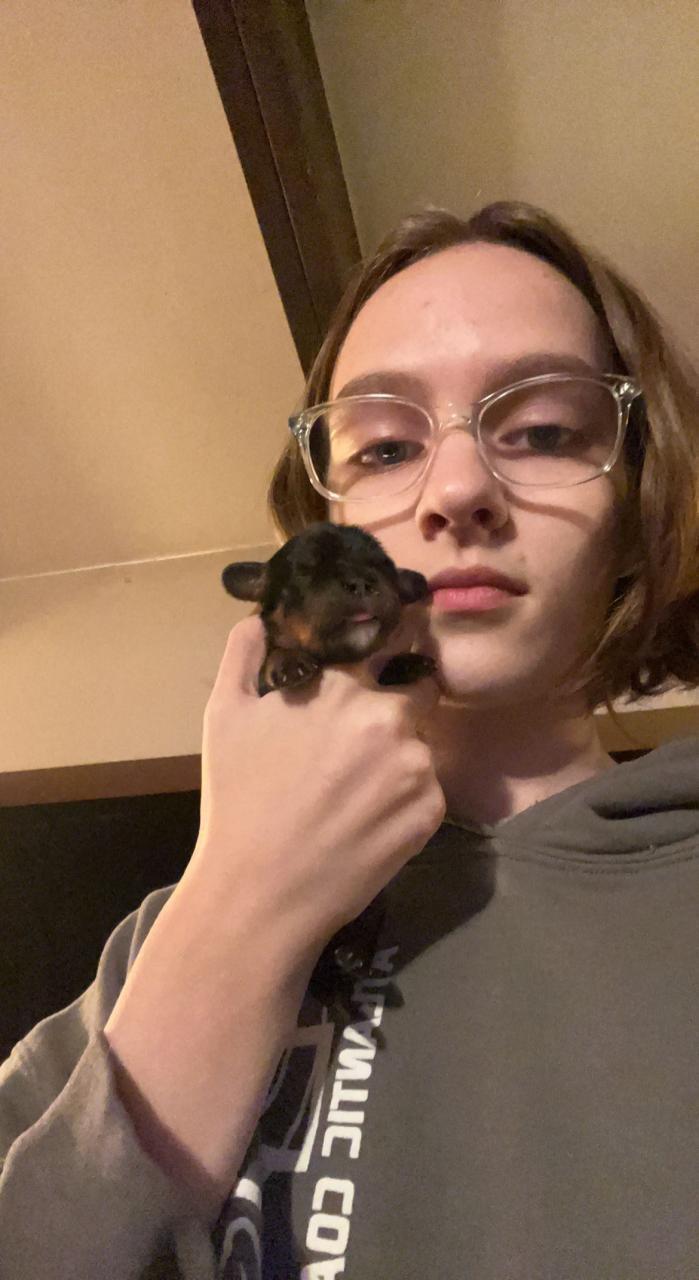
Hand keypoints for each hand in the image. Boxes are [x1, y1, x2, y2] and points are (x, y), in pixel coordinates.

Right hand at [181, 615, 444, 964]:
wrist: (260, 893)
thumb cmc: (237, 799)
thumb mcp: (224, 715)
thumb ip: (244, 653)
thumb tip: (259, 617)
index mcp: (342, 683)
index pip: (391, 638)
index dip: (391, 641)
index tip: (387, 649)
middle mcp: (388, 716)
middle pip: (417, 687)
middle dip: (397, 701)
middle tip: (362, 736)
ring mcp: (416, 765)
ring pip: (420, 741)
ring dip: (399, 753)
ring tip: (355, 789)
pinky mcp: (431, 811)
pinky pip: (427, 788)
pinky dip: (405, 797)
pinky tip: (366, 818)